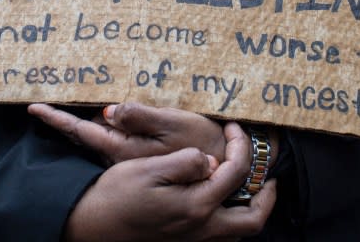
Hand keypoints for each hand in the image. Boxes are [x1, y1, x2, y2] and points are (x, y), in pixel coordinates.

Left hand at [29, 102, 225, 163]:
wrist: (227, 165)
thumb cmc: (201, 140)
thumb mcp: (173, 124)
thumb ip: (140, 117)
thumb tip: (109, 111)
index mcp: (123, 148)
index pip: (82, 131)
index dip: (57, 119)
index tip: (33, 107)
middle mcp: (121, 156)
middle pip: (89, 132)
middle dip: (74, 117)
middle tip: (57, 99)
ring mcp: (131, 158)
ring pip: (104, 135)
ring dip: (95, 121)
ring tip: (88, 104)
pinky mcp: (143, 156)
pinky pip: (120, 138)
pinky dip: (116, 125)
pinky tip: (124, 117)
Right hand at [63, 123, 276, 241]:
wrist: (90, 227)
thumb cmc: (115, 195)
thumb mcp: (148, 168)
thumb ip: (185, 162)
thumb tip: (209, 161)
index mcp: (196, 205)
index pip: (234, 173)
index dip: (241, 146)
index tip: (233, 128)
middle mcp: (201, 229)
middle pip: (252, 220)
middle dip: (267, 198)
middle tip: (269, 179)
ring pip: (237, 234)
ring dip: (249, 212)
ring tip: (247, 191)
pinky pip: (219, 240)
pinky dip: (229, 224)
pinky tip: (218, 207)